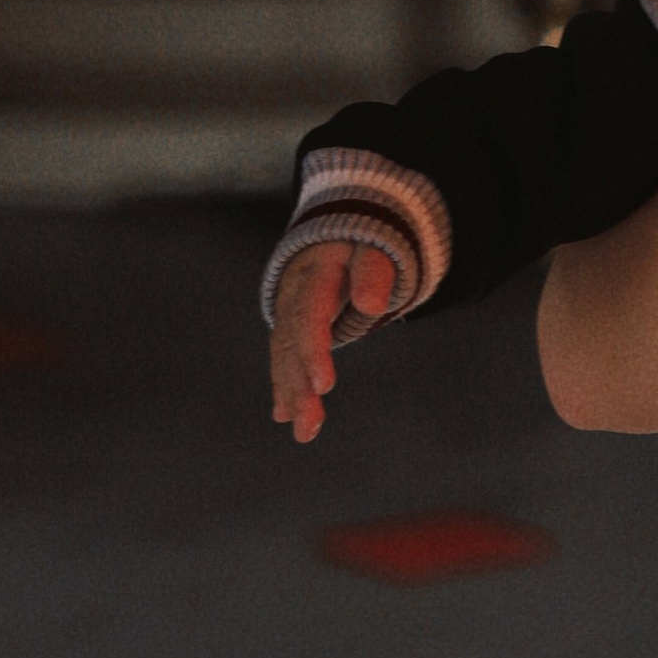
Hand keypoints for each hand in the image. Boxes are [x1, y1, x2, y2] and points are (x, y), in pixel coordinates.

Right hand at [267, 239, 397, 442]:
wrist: (336, 227)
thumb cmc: (364, 240)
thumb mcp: (375, 246)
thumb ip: (375, 272)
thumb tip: (372, 305)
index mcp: (314, 272)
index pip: (310, 315)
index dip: (314, 351)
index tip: (325, 385)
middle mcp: (293, 293)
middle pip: (292, 343)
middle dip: (299, 386)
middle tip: (309, 425)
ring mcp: (288, 309)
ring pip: (284, 355)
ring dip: (291, 394)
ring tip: (304, 431)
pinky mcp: (289, 323)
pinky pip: (282, 357)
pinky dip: (284, 385)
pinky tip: (283, 415)